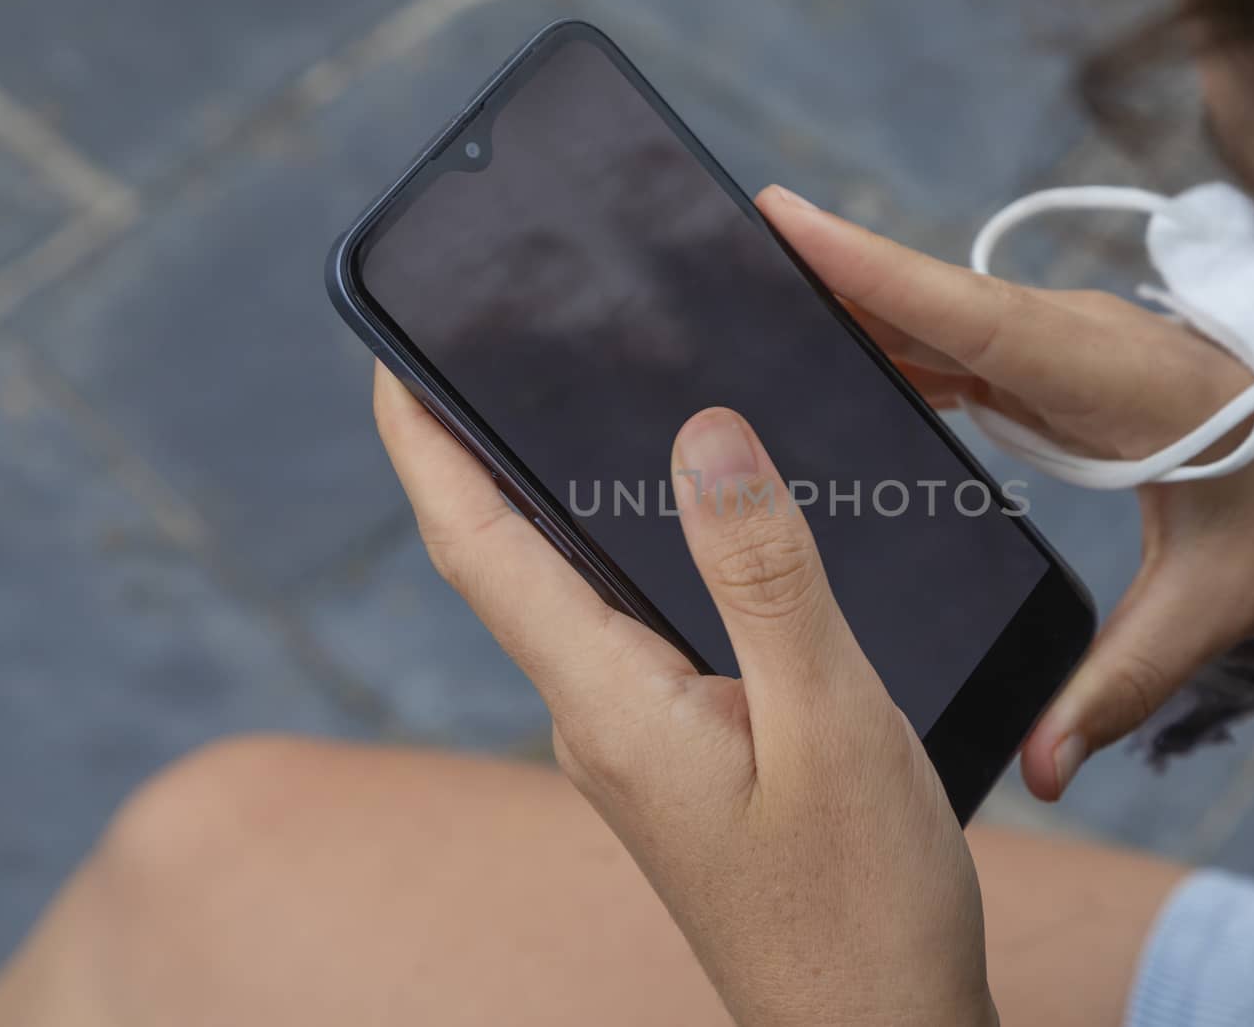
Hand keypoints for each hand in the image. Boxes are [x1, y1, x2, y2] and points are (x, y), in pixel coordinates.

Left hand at [374, 368, 997, 1026]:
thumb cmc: (862, 901)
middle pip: (510, 565)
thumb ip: (764, 575)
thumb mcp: (829, 720)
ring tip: (578, 412)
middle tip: (492, 352)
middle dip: (479, 456)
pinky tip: (685, 533)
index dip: (425, 448)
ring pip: (573, 598)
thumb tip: (703, 436)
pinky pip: (630, 635)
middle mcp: (601, 724)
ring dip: (555, 502)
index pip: (480, 550)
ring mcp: (637, 749)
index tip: (391, 357)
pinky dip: (631, 558)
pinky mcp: (682, 762)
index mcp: (613, 706)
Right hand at [758, 185, 1253, 799]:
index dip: (875, 272)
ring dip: (852, 307)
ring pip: (938, 315)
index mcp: (1113, 380)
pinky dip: (894, 341)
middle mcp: (1078, 341)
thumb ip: (1125, 684)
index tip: (781, 219)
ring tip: (747, 303)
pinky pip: (958, 343)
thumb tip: (1042, 775)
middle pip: (933, 302)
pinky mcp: (1058, 363)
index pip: (975, 319)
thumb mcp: (1222, 602)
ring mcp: (1065, 344)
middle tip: (720, 256)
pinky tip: (836, 362)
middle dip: (829, 275)